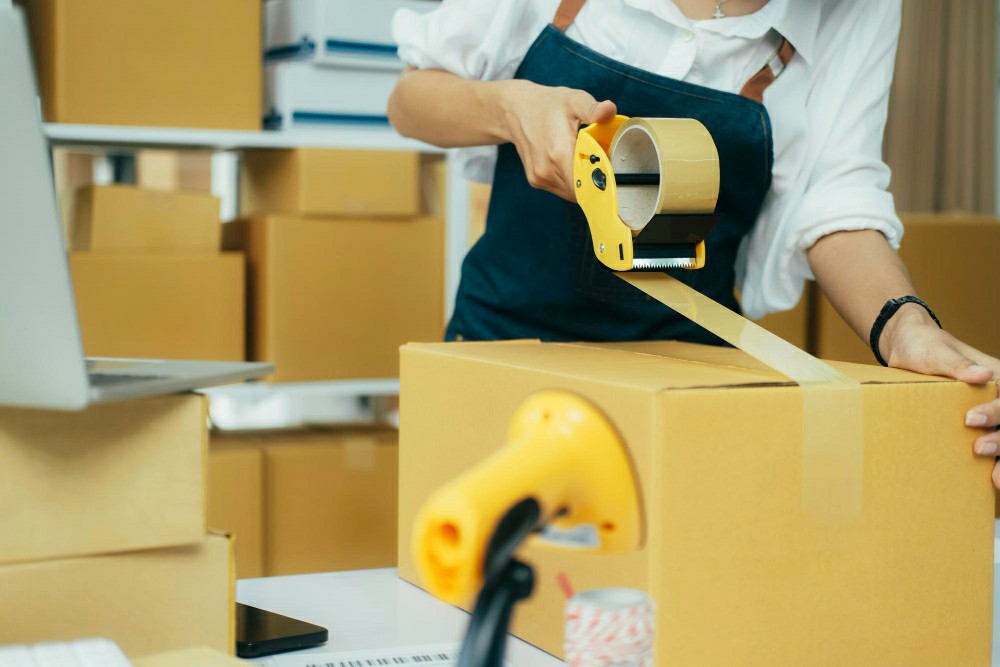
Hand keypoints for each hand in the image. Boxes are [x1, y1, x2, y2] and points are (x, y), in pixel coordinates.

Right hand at [499, 80, 616, 200]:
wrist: (515, 110)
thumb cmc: (547, 105)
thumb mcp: (573, 100)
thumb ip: (592, 108)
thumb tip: (609, 111)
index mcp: (559, 153)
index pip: (589, 183)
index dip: (605, 180)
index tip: (614, 170)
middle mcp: (547, 170)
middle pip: (583, 190)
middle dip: (597, 180)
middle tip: (604, 163)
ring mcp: (540, 178)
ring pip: (573, 193)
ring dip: (584, 183)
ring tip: (587, 161)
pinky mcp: (536, 181)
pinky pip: (562, 189)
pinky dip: (572, 181)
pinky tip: (573, 163)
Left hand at [881, 303, 999, 485]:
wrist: (906, 349)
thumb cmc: (924, 346)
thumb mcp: (936, 352)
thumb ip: (957, 364)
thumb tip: (981, 375)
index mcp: (997, 376)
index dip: (998, 412)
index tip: (971, 419)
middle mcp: (997, 396)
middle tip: (979, 448)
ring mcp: (988, 413)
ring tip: (996, 480)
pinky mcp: (973, 426)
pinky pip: (989, 443)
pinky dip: (993, 462)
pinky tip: (990, 481)